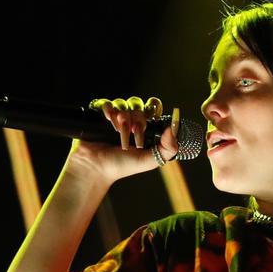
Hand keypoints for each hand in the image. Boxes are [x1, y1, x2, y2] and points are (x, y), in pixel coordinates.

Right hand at [65, 96, 179, 183]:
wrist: (98, 168)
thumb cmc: (123, 165)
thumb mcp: (150, 160)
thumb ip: (168, 148)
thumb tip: (174, 127)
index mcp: (144, 128)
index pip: (153, 107)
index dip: (153, 110)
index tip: (150, 121)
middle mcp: (130, 121)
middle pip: (139, 107)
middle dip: (138, 121)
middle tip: (134, 135)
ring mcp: (115, 118)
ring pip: (124, 105)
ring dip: (123, 118)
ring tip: (118, 132)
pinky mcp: (100, 116)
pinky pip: (107, 103)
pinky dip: (109, 109)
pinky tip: (109, 120)